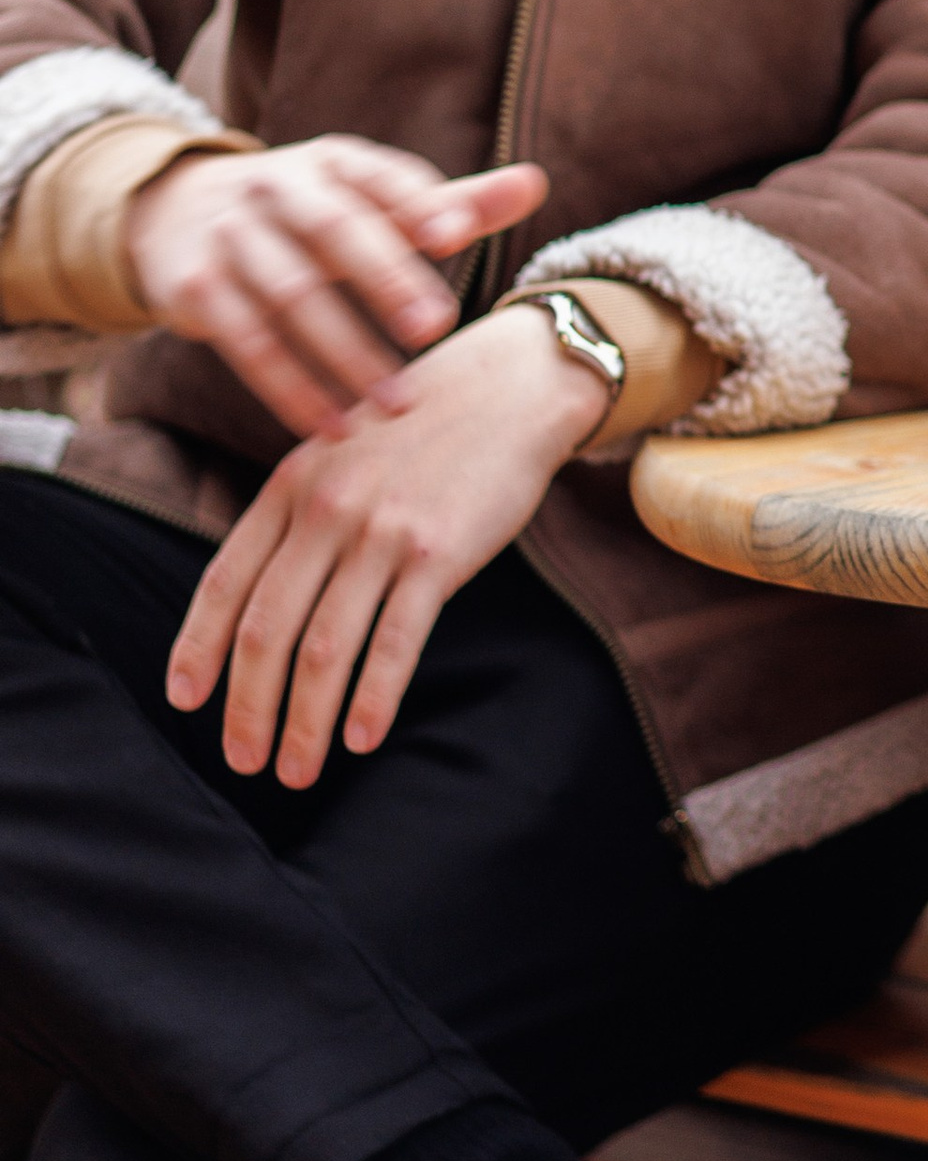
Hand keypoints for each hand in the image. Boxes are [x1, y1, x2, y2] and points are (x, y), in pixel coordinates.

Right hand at [126, 136, 548, 442]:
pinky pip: (247, 345)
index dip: (419, 203)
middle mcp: (275, 188)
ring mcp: (230, 237)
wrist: (175, 212)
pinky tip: (335, 426)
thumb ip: (453, 202)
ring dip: (346, 353)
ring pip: (291, 297)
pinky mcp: (194, 289)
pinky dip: (292, 389)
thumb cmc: (307, 213)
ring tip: (398, 404)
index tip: (461, 235)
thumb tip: (536, 184)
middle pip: (334, 231)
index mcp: (332, 162)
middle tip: (435, 328)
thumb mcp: (371, 199)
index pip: (380, 177)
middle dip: (385, 278)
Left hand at [166, 305, 608, 786]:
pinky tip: (362, 739)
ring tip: (297, 771)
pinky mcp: (438, 554)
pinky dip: (374, 699)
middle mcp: (324, 510)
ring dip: (305, 721)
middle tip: (243, 761)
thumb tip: (263, 591)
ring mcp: (380, 533)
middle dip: (248, 707)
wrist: (510, 389)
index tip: (185, 699)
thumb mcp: (339, 451)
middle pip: (267, 629)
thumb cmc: (425, 426)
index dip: (198, 647)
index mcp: (290, 487)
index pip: (225, 582)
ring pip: (324, 648)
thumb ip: (298, 512)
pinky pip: (395, 642)